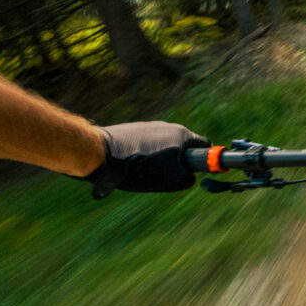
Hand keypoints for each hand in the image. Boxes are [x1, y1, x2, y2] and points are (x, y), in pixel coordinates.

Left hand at [82, 122, 209, 198]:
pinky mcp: (131, 130)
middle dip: (178, 162)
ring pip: (163, 147)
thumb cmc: (141, 168)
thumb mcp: (173, 180)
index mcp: (181, 133)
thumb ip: (189, 178)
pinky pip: (145, 145)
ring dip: (159, 160)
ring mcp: (148, 126)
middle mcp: (167, 126)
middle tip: (168, 177)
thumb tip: (189, 176)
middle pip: (182, 146)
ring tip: (144, 174)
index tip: (194, 172)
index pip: (204, 145)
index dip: (203, 161)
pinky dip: (143, 156)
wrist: (102, 154)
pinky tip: (132, 167)